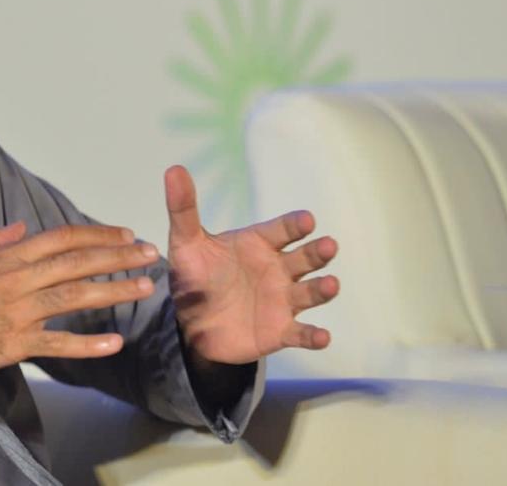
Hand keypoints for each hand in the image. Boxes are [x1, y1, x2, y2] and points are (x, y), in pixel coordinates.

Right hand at [0, 222, 158, 376]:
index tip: (124, 233)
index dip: (96, 234)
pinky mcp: (13, 344)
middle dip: (117, 256)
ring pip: (74, 297)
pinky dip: (87, 344)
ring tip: (143, 287)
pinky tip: (114, 342)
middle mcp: (18, 279)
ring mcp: (17, 312)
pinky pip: (57, 344)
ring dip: (113, 290)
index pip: (61, 238)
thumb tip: (20, 226)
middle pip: (77, 262)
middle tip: (149, 253)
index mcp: (7, 256)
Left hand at [164, 165, 339, 364]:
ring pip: (309, 292)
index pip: (282, 230)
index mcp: (259, 244)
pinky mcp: (280, 330)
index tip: (306, 220)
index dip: (295, 225)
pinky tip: (323, 337)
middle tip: (328, 246)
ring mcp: (282, 299)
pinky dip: (313, 336)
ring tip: (332, 284)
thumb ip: (183, 208)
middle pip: (304, 258)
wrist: (191, 320)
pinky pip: (301, 333)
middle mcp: (277, 268)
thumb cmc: (195, 274)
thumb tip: (174, 169)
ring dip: (322, 289)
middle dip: (317, 252)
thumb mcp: (185, 242)